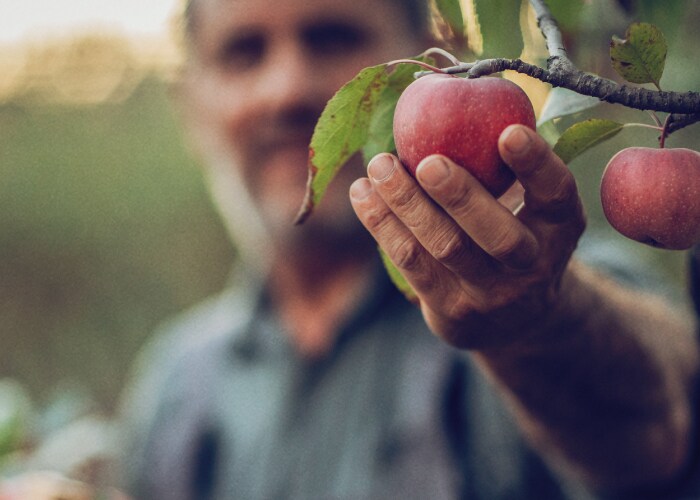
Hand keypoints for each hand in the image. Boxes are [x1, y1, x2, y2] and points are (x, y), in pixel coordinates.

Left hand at [349, 125, 584, 349]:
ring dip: (406, 204)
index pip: (555, 194)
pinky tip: (363, 193)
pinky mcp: (452, 311)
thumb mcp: (530, 208)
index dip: (535, 164)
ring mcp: (491, 295)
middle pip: (497, 235)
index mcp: (558, 228)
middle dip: (460, 196)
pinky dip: (383, 224)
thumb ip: (504, 168)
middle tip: (427, 162)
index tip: (509, 132)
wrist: (515, 319)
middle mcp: (532, 265)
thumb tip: (453, 97)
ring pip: (445, 248)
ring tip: (378, 165)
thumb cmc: (514, 235)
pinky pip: (411, 263)